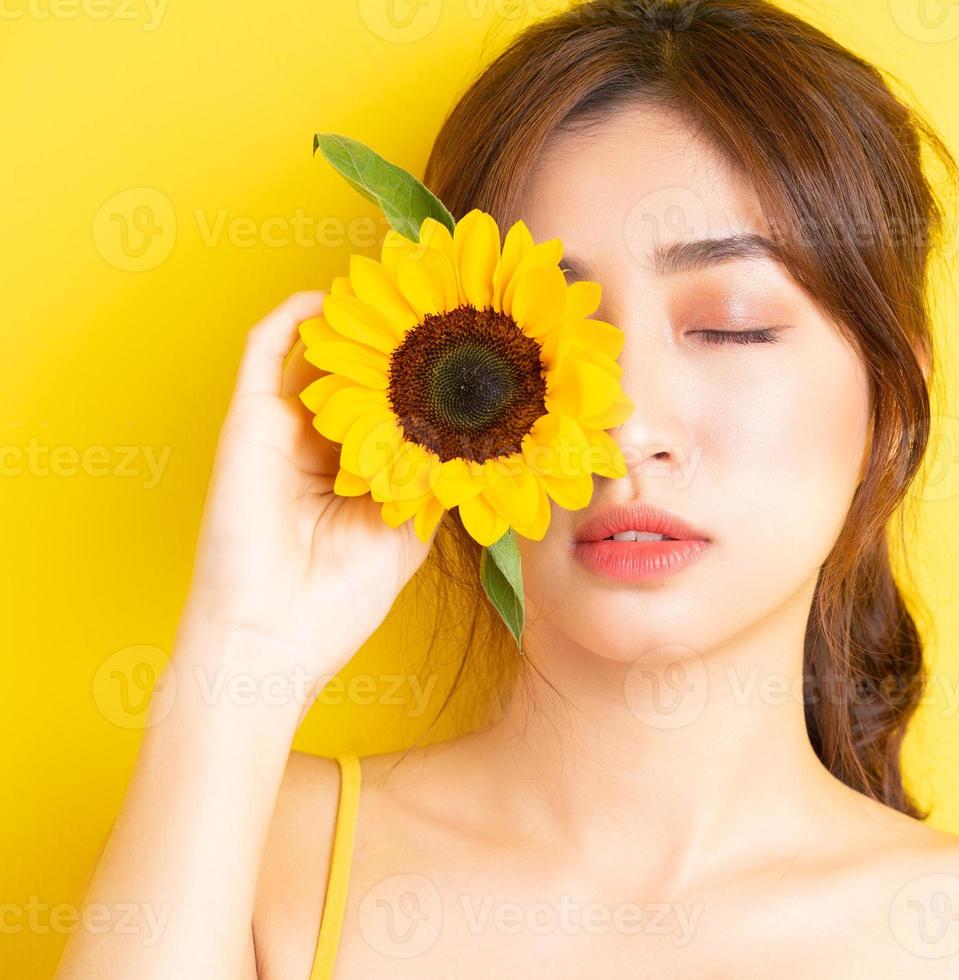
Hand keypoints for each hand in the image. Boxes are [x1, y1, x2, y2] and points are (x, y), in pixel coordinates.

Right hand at [176, 291, 432, 691]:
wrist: (271, 640)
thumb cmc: (339, 601)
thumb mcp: (411, 531)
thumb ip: (436, 478)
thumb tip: (483, 436)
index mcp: (357, 471)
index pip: (391, 405)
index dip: (424, 376)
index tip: (471, 346)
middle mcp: (318, 444)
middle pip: (356, 372)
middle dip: (394, 337)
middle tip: (437, 300)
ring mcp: (280, 430)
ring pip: (314, 354)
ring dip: (351, 319)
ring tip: (395, 286)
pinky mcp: (247, 422)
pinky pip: (262, 351)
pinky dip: (292, 318)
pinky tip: (329, 296)